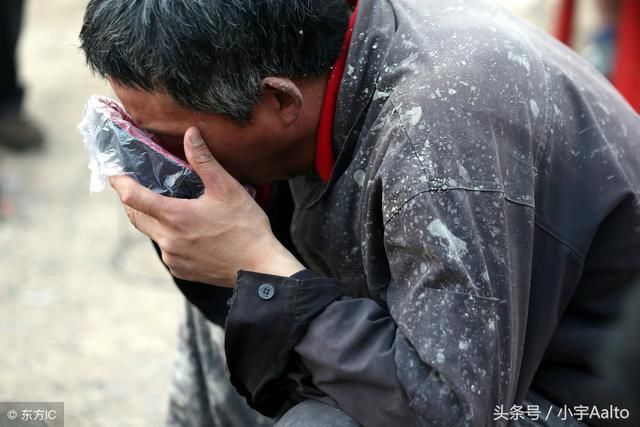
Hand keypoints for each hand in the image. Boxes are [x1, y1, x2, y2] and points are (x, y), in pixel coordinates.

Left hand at [109, 127, 304, 286]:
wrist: (260, 268)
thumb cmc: (246, 227)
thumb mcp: (227, 188)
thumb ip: (203, 161)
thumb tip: (190, 133)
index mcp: (174, 216)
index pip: (132, 196)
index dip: (119, 182)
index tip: (114, 172)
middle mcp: (167, 240)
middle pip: (136, 216)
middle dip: (131, 200)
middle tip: (135, 185)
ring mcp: (173, 258)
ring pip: (152, 233)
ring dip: (153, 219)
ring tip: (166, 206)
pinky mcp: (181, 270)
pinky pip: (166, 250)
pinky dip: (169, 237)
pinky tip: (186, 230)